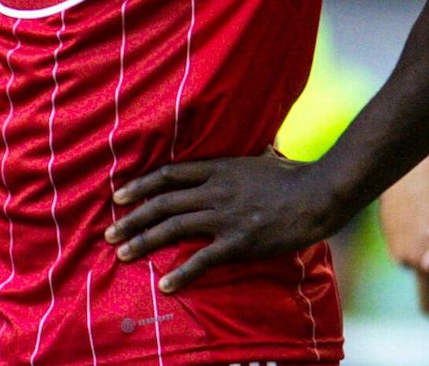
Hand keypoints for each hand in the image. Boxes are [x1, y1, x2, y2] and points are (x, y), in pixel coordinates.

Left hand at [107, 153, 345, 293]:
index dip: (140, 186)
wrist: (319, 194)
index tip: (118, 197)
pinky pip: (203, 259)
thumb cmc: (295, 175)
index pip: (168, 176)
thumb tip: (256, 143)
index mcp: (217, 169)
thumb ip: (249, 154)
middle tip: (109, 233)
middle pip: (162, 204)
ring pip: (173, 228)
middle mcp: (214, 191)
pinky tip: (166, 285)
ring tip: (122, 254)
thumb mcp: (263, 157)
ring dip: (143, 242)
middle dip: (131, 219)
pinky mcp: (239, 241)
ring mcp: (225, 216)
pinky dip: (182, 273)